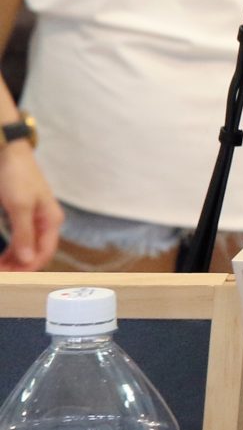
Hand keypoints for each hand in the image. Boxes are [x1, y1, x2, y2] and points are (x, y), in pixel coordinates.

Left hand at [0, 145, 61, 271]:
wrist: (7, 153)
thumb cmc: (16, 177)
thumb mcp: (19, 206)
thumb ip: (24, 234)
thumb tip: (28, 261)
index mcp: (51, 220)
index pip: (44, 253)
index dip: (28, 268)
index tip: (9, 277)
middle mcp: (45, 223)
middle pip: (35, 252)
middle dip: (18, 266)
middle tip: (0, 274)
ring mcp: (33, 219)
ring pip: (26, 248)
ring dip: (12, 260)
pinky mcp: (21, 216)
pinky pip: (18, 239)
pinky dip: (9, 250)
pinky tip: (1, 256)